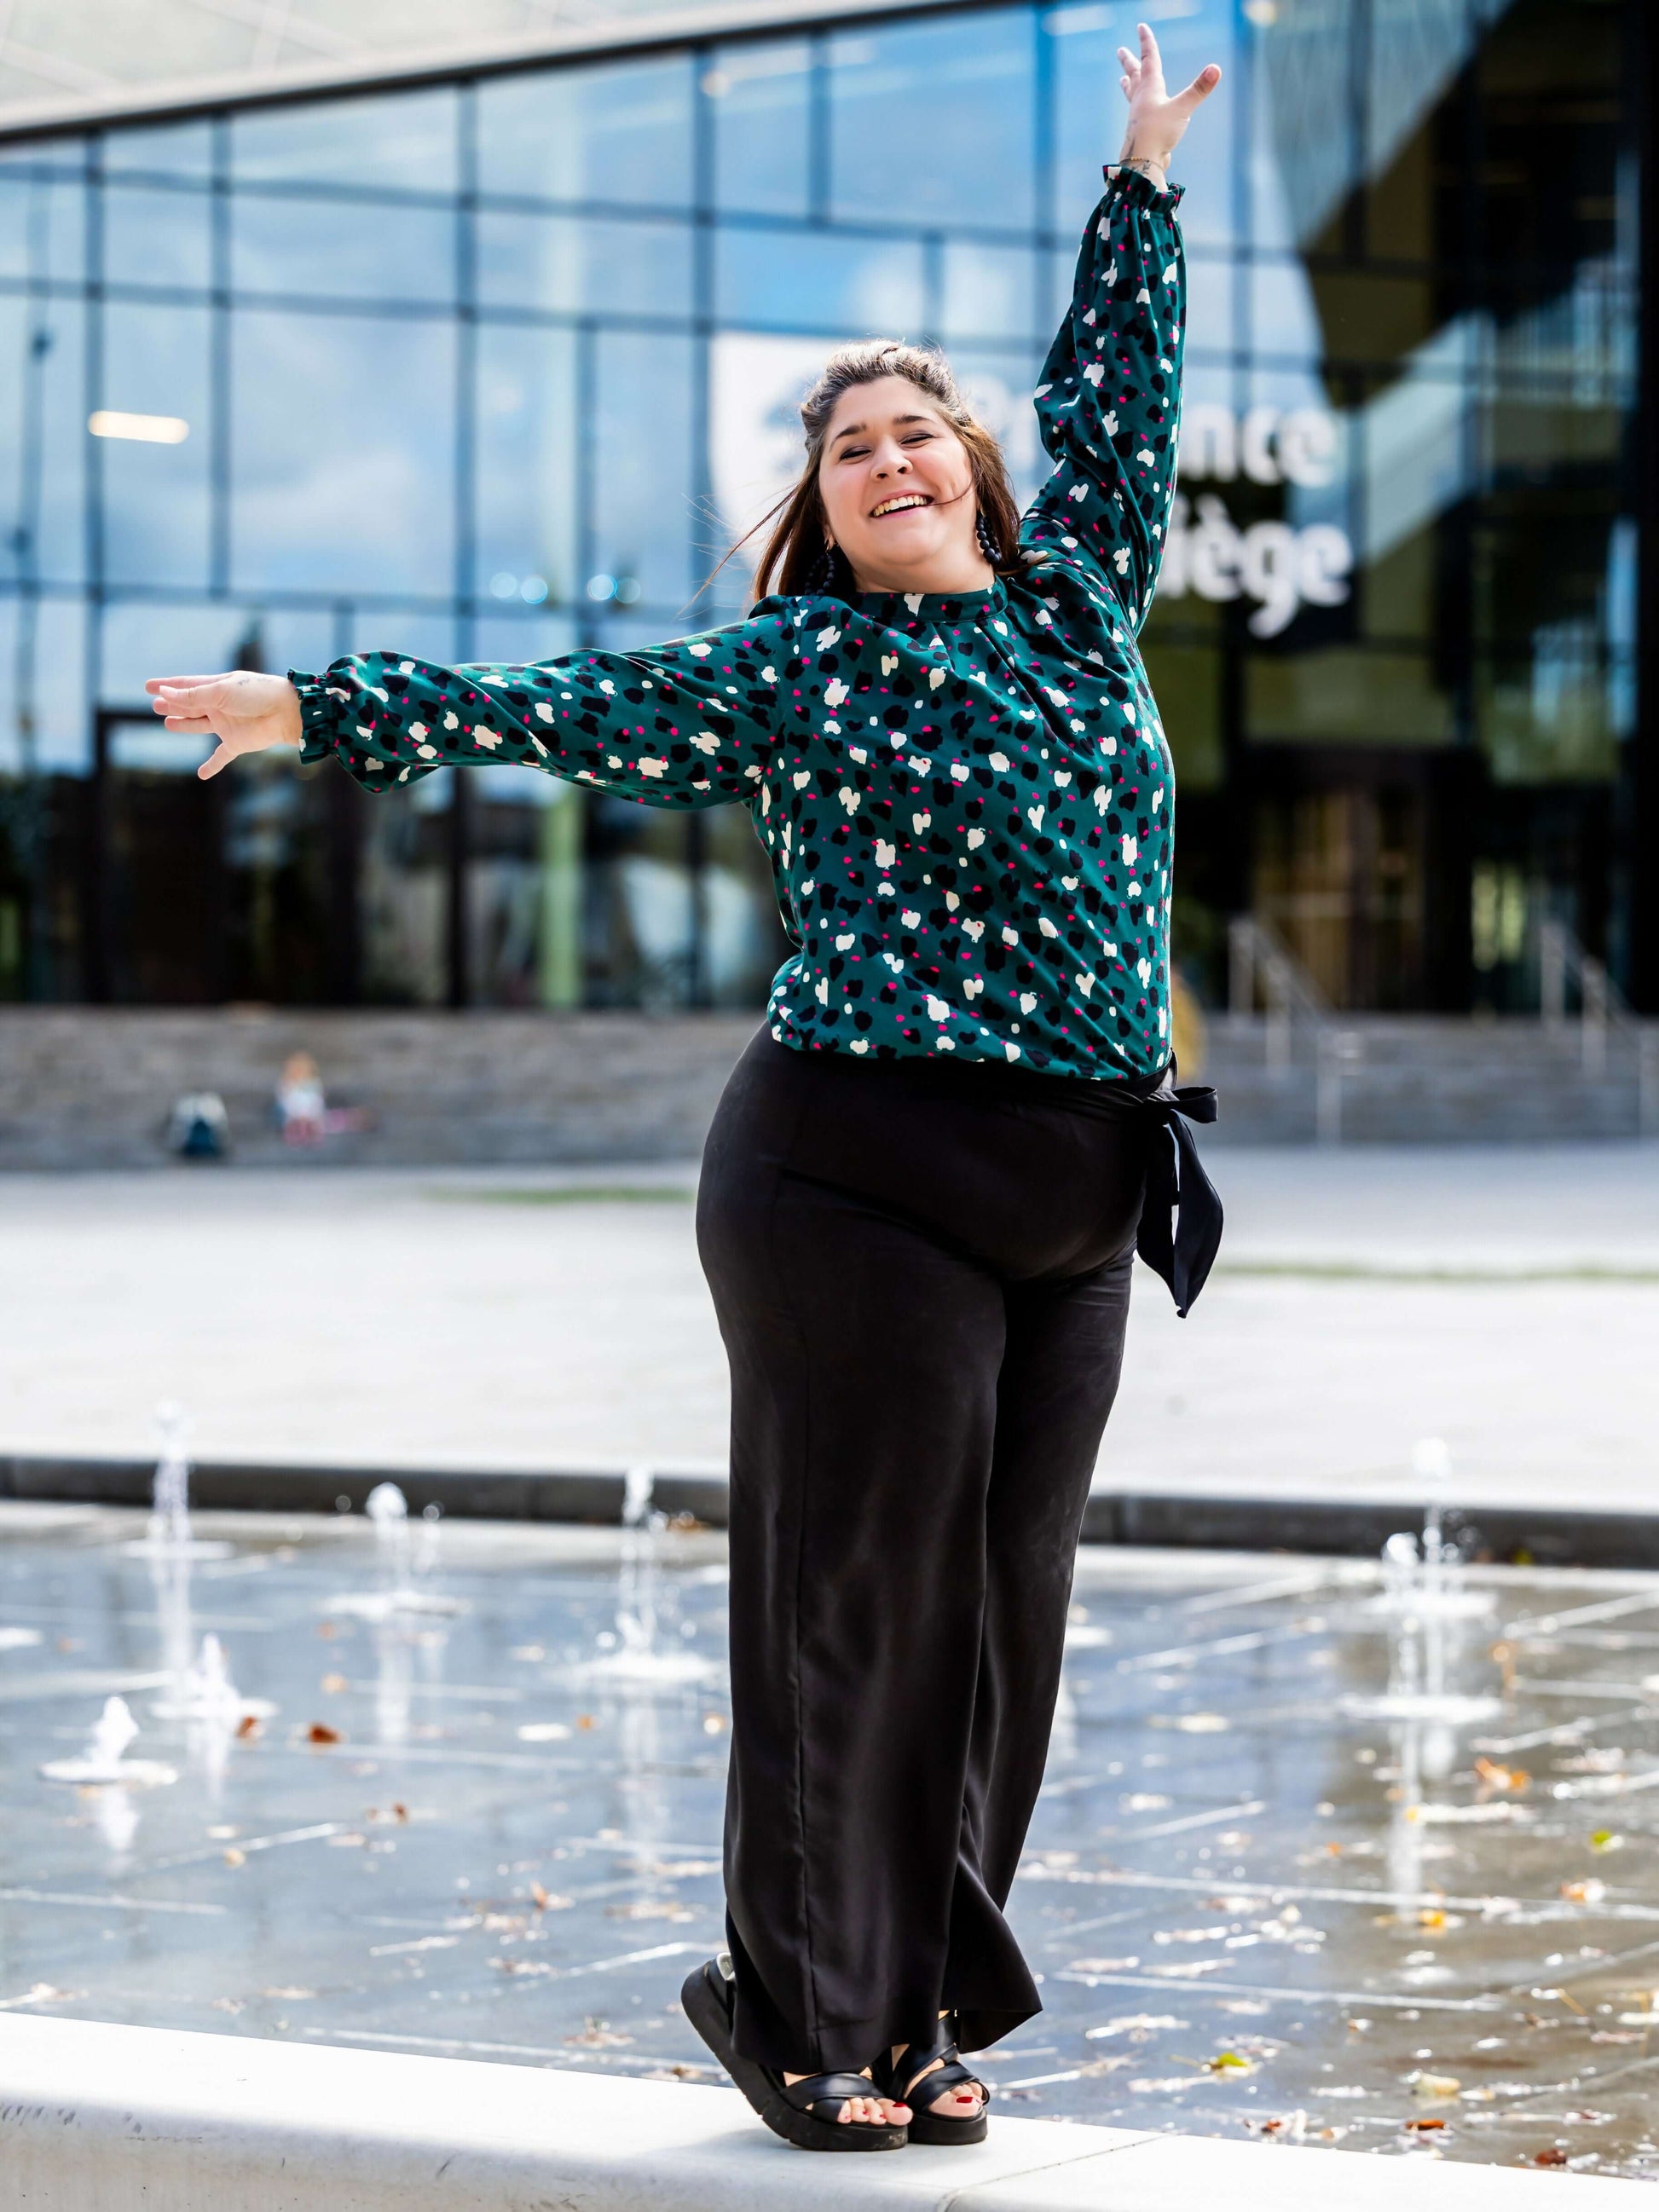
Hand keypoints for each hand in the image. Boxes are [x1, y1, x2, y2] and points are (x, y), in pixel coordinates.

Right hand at [144, 670, 303, 780]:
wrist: (286, 713)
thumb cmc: (256, 695)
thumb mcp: (220, 692)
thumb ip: (193, 696)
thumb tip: (164, 693)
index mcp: (216, 688)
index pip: (186, 686)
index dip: (167, 686)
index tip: (148, 686)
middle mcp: (220, 706)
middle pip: (190, 706)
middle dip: (173, 705)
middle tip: (155, 706)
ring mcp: (227, 725)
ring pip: (199, 726)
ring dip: (184, 725)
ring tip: (167, 724)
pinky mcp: (237, 743)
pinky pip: (221, 756)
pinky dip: (212, 766)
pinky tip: (201, 775)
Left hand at [1116, 22, 1220, 183]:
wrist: (1143, 162)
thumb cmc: (1159, 133)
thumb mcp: (1182, 108)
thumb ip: (1199, 89)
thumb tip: (1216, 68)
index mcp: (1150, 88)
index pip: (1149, 58)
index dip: (1146, 42)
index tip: (1141, 27)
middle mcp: (1141, 98)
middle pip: (1134, 74)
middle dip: (1129, 60)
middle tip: (1120, 50)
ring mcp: (1138, 114)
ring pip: (1131, 93)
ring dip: (1127, 83)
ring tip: (1122, 78)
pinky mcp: (1141, 129)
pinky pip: (1137, 112)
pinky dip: (1136, 105)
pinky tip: (1138, 110)